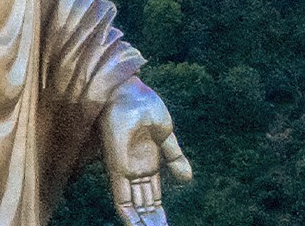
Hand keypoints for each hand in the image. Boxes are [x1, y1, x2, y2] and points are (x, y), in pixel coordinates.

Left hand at [100, 77, 191, 225]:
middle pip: (144, 202)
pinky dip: (128, 214)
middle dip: (152, 219)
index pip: (152, 194)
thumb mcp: (165, 133)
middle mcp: (135, 170)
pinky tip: (135, 225)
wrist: (128, 91)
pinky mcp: (117, 167)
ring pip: (134, 204)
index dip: (158, 210)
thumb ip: (174, 156)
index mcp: (147, 162)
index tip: (165, 224)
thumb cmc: (142, 105)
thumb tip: (187, 179)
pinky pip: (121, 197)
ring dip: (143, 221)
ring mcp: (126, 170)